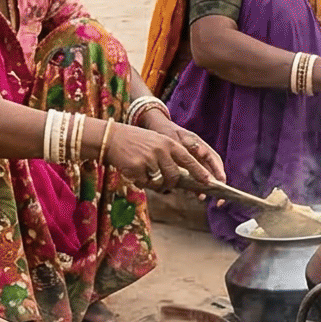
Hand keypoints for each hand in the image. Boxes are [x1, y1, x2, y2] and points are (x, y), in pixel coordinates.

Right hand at [102, 118, 223, 191]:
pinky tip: (134, 171)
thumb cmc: (136, 142)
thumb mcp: (156, 143)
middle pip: (174, 176)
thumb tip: (179, 178)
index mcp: (168, 143)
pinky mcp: (137, 167)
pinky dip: (140, 181)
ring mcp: (149, 159)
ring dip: (154, 183)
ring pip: (159, 182)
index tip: (208, 181)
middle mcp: (161, 150)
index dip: (199, 172)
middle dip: (170, 184)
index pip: (188, 159)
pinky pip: (144, 183)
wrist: (112, 138)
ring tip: (145, 174)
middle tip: (164, 184)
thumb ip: (169, 156)